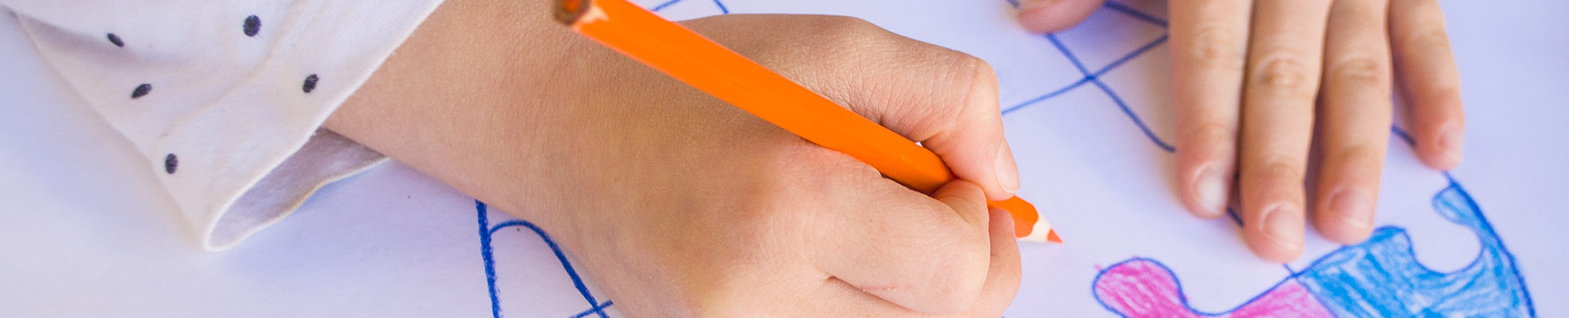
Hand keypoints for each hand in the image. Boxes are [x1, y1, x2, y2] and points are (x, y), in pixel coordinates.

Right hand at [327, 3, 1019, 315]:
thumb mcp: (837, 49)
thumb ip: (948, 98)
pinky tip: (822, 258)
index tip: (940, 173)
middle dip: (954, 259)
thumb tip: (1004, 186)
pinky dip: (858, 305)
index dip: (977, 217)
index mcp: (789, 207)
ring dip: (906, 289)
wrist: (564, 129)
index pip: (960, 272)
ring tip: (852, 223)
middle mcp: (756, 298)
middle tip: (906, 197)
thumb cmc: (703, 83)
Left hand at [1016, 0, 1464, 261]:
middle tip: (1277, 236)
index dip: (1211, 125)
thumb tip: (1035, 18)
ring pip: (1360, 70)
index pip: (1213, 53)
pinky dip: (1442, 95)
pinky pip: (1428, 36)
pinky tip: (1441, 156)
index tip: (1205, 196)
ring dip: (1359, 151)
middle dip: (1281, 163)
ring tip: (1348, 220)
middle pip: (1287, 77)